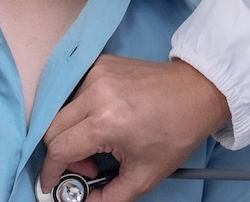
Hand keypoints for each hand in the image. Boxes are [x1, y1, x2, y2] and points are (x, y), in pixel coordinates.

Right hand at [40, 54, 229, 201]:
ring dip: (71, 130)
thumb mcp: (145, 176)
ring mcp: (98, 72)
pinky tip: (102, 119)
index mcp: (106, 120)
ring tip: (100, 141)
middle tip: (88, 166)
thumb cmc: (177, 130)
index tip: (56, 184)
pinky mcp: (103, 62)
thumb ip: (108, 199)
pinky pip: (76, 89)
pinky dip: (81, 109)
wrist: (197, 92)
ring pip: (62, 108)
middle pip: (52, 127)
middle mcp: (96, 91)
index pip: (58, 149)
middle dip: (62, 153)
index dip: (52, 173)